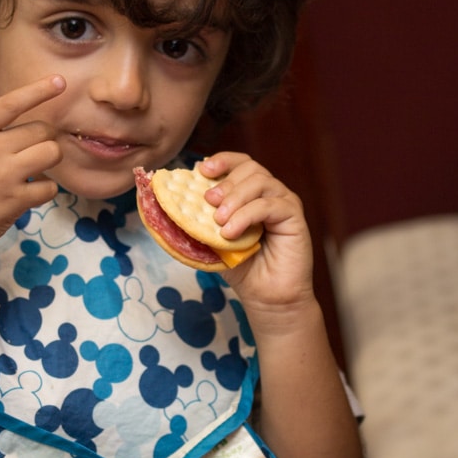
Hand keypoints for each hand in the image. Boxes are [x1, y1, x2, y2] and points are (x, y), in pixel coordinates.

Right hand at [0, 75, 64, 263]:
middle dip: (44, 141)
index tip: (60, 81)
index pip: (10, 103)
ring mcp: (4, 174)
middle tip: (32, 157)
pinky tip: (28, 197)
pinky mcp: (16, 200)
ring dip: (49, 163)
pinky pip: (50, 187)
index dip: (38, 90)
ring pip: (52, 153)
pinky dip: (45, 192)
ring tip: (34, 174)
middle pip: (41, 130)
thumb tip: (30, 133)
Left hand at [199, 152, 315, 320]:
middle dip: (226, 182)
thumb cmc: (242, 268)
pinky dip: (246, 215)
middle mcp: (269, 193)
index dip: (222, 161)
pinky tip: (231, 233)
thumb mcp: (211, 241)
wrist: (267, 297)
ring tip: (219, 222)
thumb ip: (196, 221)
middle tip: (209, 202)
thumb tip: (164, 205)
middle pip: (250, 168)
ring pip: (260, 181)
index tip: (201, 170)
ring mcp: (284, 203)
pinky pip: (269, 205)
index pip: (240, 163)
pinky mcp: (294, 216)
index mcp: (251, 194)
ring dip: (235, 198)